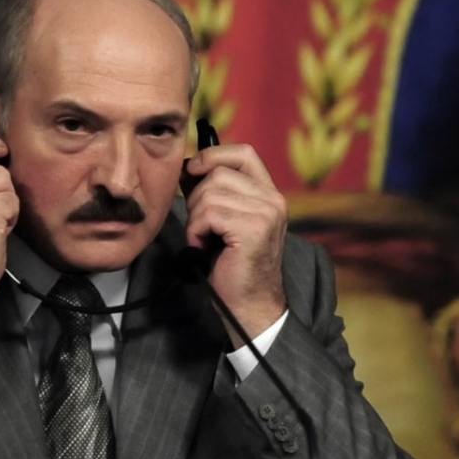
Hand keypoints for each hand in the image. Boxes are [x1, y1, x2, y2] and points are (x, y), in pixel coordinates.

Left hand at [184, 144, 287, 346]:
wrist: (248, 305)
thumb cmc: (230, 264)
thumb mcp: (223, 219)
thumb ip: (211, 191)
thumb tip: (186, 166)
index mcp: (268, 194)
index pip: (243, 153)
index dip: (213, 155)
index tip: (192, 171)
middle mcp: (273, 199)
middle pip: (217, 173)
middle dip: (196, 198)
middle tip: (202, 226)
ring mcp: (266, 213)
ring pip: (209, 194)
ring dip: (196, 219)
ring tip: (205, 240)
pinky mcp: (253, 229)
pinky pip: (208, 214)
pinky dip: (196, 232)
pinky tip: (205, 248)